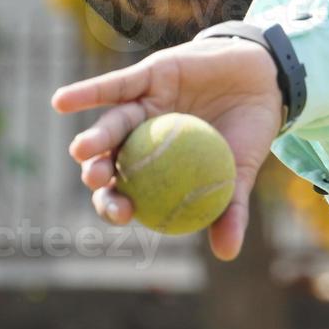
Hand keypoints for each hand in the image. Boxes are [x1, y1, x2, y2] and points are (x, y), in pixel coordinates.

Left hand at [50, 36, 284, 260]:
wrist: (266, 79)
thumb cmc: (250, 130)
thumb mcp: (242, 173)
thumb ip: (229, 210)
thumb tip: (227, 254)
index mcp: (159, 164)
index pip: (128, 190)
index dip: (116, 204)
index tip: (125, 214)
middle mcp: (145, 135)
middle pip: (112, 159)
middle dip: (97, 174)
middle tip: (97, 181)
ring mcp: (144, 104)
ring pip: (113, 123)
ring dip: (94, 138)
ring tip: (82, 151)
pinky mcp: (148, 74)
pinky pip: (116, 85)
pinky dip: (87, 92)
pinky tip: (62, 102)